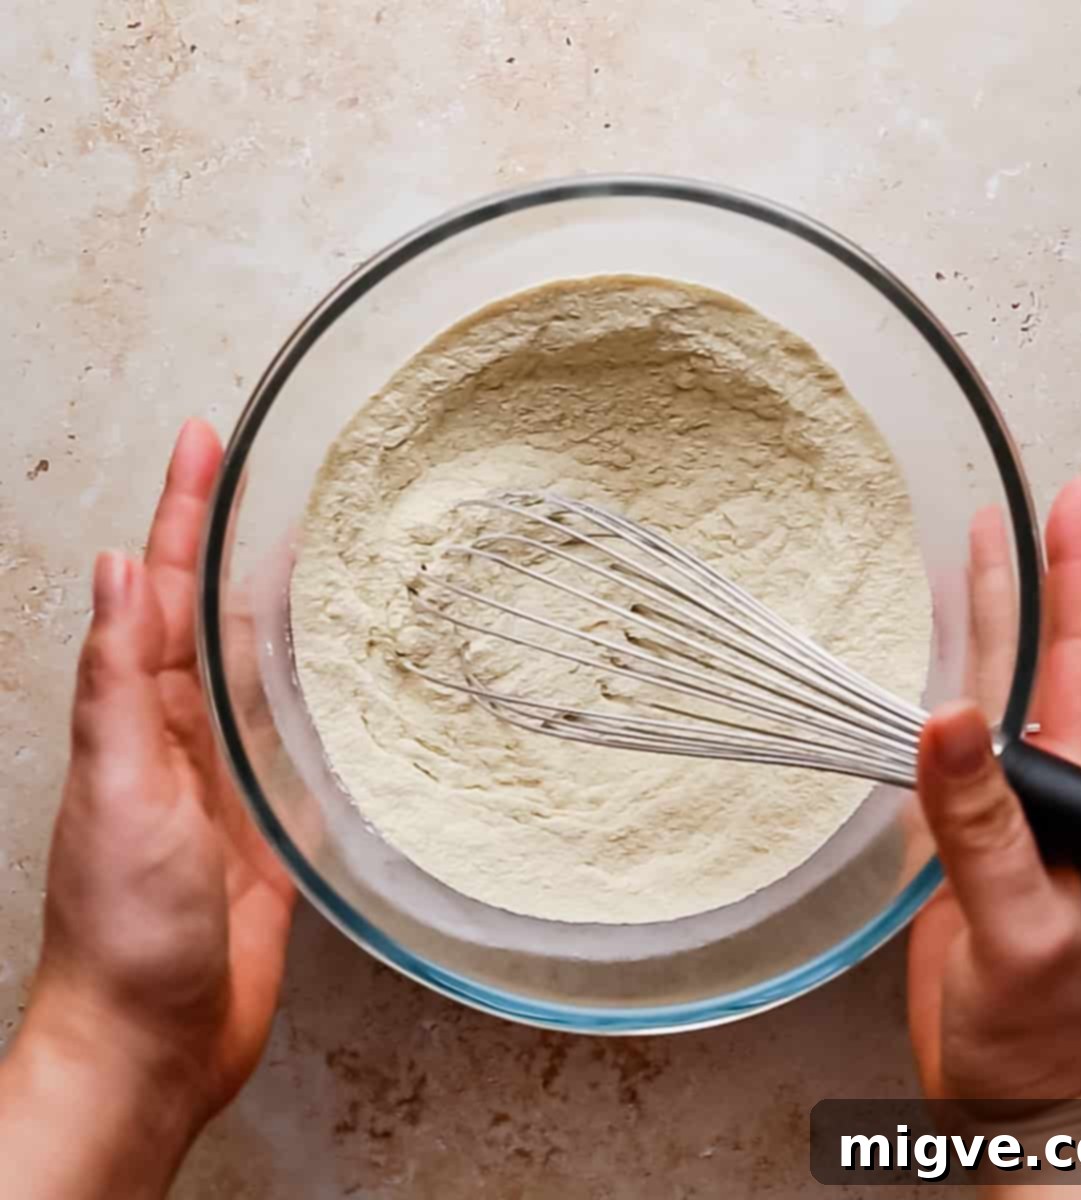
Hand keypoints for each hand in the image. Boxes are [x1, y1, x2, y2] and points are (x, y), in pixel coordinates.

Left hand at [0, 421, 295, 1198]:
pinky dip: (320, 693)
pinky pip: (297, 736)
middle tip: (273, 472)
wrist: (156, 1036)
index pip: (163, 587)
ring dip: (282, 603)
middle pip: (211, 610)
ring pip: (259, 666)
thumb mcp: (116, 792)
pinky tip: (350, 670)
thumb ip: (116, 684)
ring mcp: (229, 773)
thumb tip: (120, 572)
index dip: (183, 510)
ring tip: (322, 547)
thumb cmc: (126, 925)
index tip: (207, 440)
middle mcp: (182, 731)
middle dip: (232, 536)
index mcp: (139, 714)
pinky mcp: (272, 818)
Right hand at [908, 477, 1080, 1105]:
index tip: (1072, 504)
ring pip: (991, 701)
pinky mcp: (957, 850)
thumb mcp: (1018, 931)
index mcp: (1073, 798)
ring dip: (982, 629)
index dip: (1078, 579)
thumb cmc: (1041, 1036)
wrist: (1016, 1103)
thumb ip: (983, 831)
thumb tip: (949, 725)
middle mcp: (1041, 795)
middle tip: (1012, 510)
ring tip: (965, 565)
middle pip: (1039, 664)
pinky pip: (943, 754)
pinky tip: (920, 683)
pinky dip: (933, 699)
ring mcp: (1000, 819)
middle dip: (1028, 581)